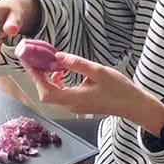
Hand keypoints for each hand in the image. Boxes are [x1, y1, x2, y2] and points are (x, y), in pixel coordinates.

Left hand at [29, 51, 163, 134]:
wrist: (133, 105)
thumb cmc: (119, 89)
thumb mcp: (98, 71)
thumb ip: (76, 64)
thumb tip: (57, 56)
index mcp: (74, 99)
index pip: (46, 91)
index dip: (36, 77)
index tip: (30, 62)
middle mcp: (71, 105)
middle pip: (46, 93)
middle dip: (38, 75)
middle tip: (34, 58)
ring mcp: (75, 106)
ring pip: (53, 93)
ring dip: (47, 78)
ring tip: (46, 62)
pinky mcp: (79, 104)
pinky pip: (62, 93)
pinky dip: (57, 82)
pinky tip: (61, 71)